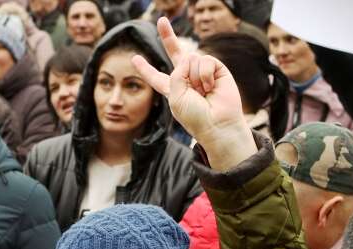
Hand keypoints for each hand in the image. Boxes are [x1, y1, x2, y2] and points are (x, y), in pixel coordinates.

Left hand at [131, 17, 256, 171]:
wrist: (217, 124)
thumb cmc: (195, 117)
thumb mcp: (175, 97)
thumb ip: (176, 74)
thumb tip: (190, 56)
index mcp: (172, 89)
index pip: (155, 77)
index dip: (145, 69)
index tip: (135, 59)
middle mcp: (186, 78)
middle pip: (175, 53)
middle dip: (167, 36)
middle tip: (161, 20)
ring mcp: (201, 72)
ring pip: (190, 59)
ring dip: (194, 78)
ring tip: (203, 93)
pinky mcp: (216, 69)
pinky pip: (204, 60)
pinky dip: (204, 74)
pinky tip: (211, 88)